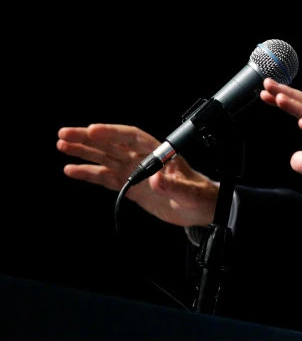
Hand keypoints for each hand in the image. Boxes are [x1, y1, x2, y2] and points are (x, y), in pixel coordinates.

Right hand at [56, 123, 217, 226]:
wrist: (201, 210)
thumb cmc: (200, 196)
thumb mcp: (191, 192)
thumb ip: (175, 186)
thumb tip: (156, 180)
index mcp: (160, 153)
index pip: (133, 137)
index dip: (113, 133)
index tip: (93, 130)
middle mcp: (144, 159)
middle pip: (113, 144)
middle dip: (89, 138)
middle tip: (65, 134)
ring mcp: (136, 172)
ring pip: (105, 158)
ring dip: (84, 152)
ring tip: (62, 145)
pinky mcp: (131, 187)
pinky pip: (106, 179)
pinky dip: (89, 174)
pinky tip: (71, 170)